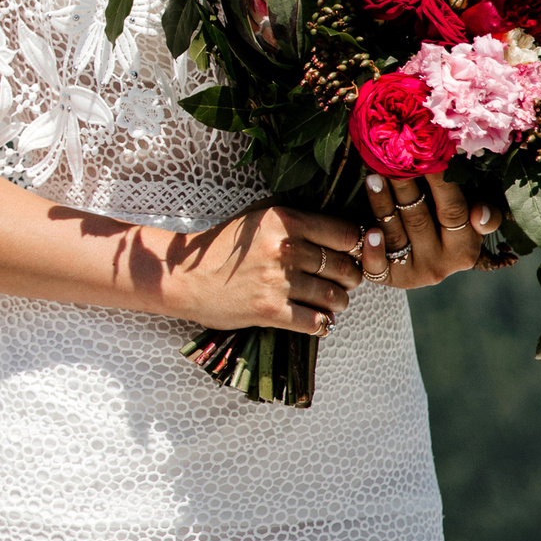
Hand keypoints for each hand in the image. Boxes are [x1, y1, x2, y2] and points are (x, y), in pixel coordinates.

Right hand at [168, 204, 364, 335]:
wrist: (184, 278)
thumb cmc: (222, 248)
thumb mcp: (256, 218)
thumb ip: (295, 217)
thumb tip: (339, 222)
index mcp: (284, 220)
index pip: (346, 234)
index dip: (355, 247)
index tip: (349, 254)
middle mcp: (285, 249)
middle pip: (346, 268)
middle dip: (349, 279)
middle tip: (340, 281)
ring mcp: (278, 282)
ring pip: (335, 297)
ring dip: (337, 303)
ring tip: (327, 301)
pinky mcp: (271, 311)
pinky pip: (316, 321)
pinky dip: (321, 323)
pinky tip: (313, 318)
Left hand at [358, 165, 496, 288]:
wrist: (409, 256)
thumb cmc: (439, 223)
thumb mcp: (465, 217)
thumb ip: (482, 213)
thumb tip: (480, 213)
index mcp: (465, 249)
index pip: (454, 211)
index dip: (441, 183)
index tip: (429, 156)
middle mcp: (441, 265)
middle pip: (419, 219)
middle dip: (405, 186)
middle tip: (393, 160)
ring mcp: (412, 273)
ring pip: (395, 234)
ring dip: (382, 204)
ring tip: (373, 177)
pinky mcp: (386, 279)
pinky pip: (377, 267)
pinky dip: (372, 250)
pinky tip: (369, 231)